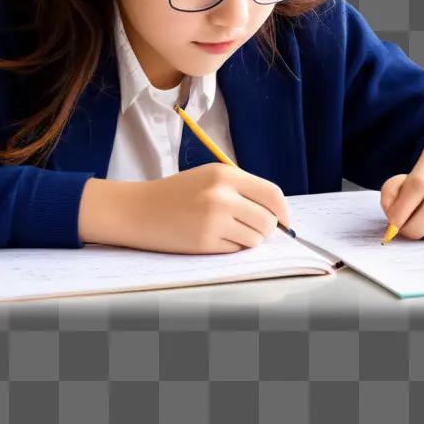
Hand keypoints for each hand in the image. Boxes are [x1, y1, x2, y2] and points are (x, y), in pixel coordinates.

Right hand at [117, 163, 290, 254]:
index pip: (272, 194)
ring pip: (255, 238)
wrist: (139, 209)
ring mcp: (214, 218)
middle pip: (268, 220)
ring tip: (227, 232)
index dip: (283, 211)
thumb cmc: (177, 194)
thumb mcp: (209, 178)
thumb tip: (276, 214)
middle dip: (266, 229)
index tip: (284, 222)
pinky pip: (236, 250)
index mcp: (225, 174)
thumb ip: (241, 190)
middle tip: (252, 229)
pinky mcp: (205, 241)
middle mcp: (222, 194)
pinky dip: (231, 248)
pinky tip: (212, 238)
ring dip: (248, 239)